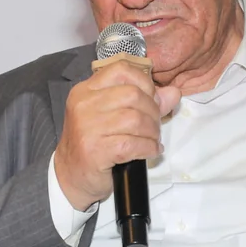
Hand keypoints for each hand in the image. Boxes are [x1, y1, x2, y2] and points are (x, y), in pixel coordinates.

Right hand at [53, 60, 180, 210]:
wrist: (71, 176)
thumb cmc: (93, 144)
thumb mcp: (112, 117)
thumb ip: (143, 102)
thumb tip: (173, 93)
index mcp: (86, 90)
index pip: (121, 70)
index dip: (144, 83)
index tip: (151, 100)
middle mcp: (83, 105)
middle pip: (133, 95)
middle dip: (152, 111)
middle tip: (154, 126)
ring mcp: (87, 127)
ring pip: (135, 119)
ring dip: (152, 132)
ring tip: (152, 140)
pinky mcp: (95, 150)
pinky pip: (133, 144)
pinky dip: (148, 148)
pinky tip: (150, 151)